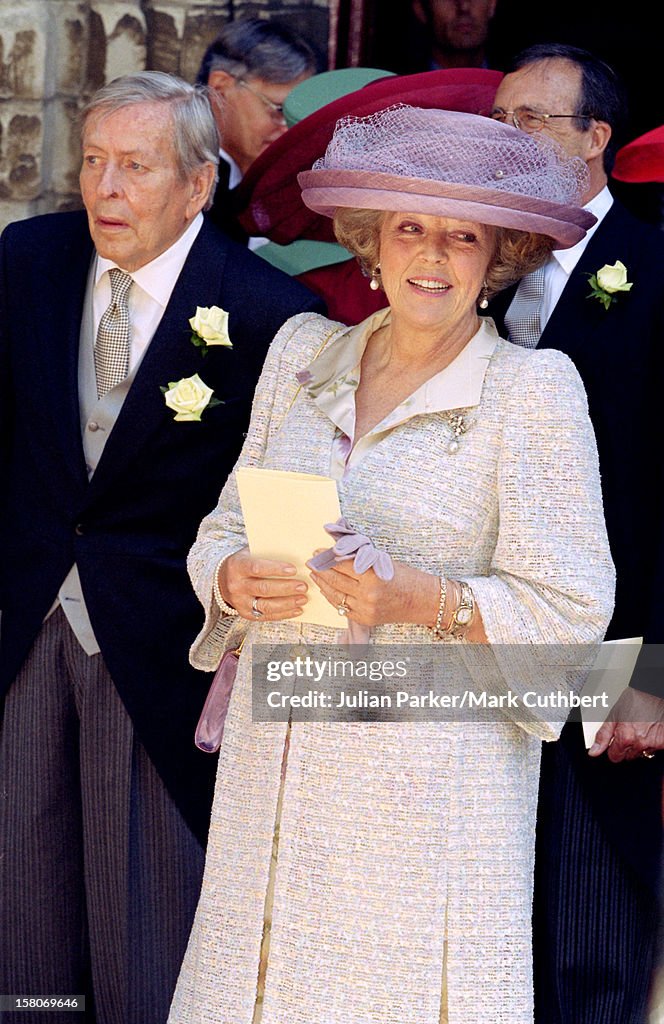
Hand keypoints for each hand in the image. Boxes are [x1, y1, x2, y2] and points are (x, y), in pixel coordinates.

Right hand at [219, 547, 307, 621]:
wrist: (223, 580)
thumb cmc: (244, 563)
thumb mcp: (250, 553)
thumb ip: (267, 553)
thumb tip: (294, 553)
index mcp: (237, 566)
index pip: (256, 568)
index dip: (275, 569)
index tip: (293, 570)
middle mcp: (236, 585)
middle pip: (263, 588)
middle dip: (286, 588)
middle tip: (303, 586)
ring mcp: (240, 602)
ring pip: (266, 605)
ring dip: (287, 603)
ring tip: (303, 598)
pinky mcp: (246, 614)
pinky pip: (266, 616)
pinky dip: (284, 614)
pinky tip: (297, 609)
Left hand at [308, 555, 437, 626]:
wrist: (422, 601)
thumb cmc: (406, 577)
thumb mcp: (382, 561)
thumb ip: (360, 558)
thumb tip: (337, 551)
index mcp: (372, 577)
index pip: (342, 565)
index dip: (327, 557)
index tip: (318, 551)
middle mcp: (367, 595)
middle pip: (335, 581)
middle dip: (320, 570)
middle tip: (311, 562)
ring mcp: (365, 610)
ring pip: (335, 596)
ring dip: (322, 584)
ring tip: (316, 575)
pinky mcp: (364, 620)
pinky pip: (342, 608)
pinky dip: (333, 598)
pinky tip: (327, 589)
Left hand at [589, 688, 663, 761]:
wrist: (652, 692)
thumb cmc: (634, 700)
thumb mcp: (613, 716)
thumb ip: (603, 736)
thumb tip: (594, 751)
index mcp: (625, 737)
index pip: (615, 757)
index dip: (613, 749)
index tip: (615, 743)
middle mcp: (640, 743)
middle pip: (629, 756)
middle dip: (626, 747)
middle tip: (629, 731)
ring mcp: (653, 743)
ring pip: (642, 753)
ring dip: (640, 745)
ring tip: (640, 729)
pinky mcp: (663, 742)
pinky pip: (655, 749)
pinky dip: (652, 742)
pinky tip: (649, 731)